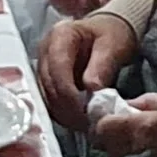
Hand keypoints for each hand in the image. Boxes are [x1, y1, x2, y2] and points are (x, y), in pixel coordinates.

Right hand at [32, 0, 133, 119]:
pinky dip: (62, 112)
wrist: (107, 32)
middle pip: (48, 84)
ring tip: (84, 124)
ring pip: (45, 95)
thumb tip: (91, 88)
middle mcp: (46, 49)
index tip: (83, 110)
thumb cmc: (111, 35)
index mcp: (61, 35)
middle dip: (66, 107)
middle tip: (86, 123)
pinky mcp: (46, 79)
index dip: (68, 92)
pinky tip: (77, 120)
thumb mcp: (113, 45)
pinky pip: (49, 100)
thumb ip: (102, 66)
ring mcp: (43, 65)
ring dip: (63, 113)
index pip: (57, 67)